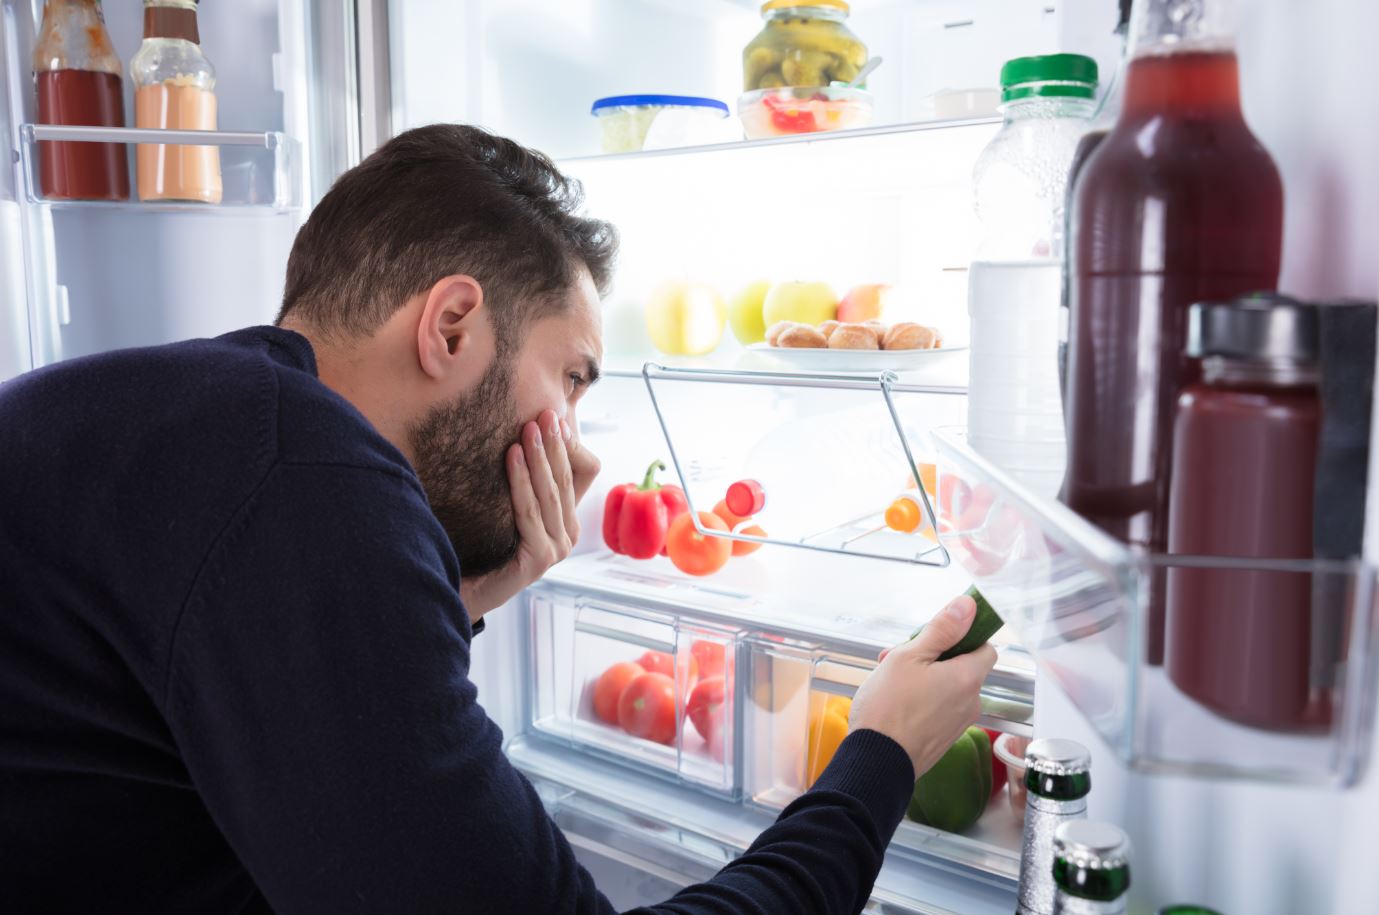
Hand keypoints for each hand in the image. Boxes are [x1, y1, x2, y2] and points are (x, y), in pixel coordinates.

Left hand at [460, 410, 599, 620]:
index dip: (567, 448)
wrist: (462, 592)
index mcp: (565, 523)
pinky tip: (512, 455)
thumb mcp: (507, 509)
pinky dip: (520, 480)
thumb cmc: (483, 548)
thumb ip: (522, 484)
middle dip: (554, 444)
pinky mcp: (539, 559)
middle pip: (564, 481)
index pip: (576, 477)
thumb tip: (520, 436)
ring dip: (539, 456)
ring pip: (549, 493)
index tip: (555, 419)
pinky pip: (529, 511)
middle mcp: (567, 536)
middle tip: (545, 413)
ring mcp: (557, 550)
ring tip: (528, 427)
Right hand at [848, 595, 997, 779]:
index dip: (964, 638)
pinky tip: (896, 702)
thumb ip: (941, 629)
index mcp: (967, 677)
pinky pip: (941, 710)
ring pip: (949, 689)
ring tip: (890, 681)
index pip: (985, 647)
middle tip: (900, 657)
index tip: (938, 636)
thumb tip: (967, 606)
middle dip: (934, 658)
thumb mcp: (909, 656)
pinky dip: (924, 701)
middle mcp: (971, 702)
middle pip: (963, 667)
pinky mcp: (945, 739)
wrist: (876, 761)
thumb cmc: (888, 708)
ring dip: (926, 679)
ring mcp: (958, 723)